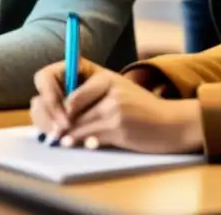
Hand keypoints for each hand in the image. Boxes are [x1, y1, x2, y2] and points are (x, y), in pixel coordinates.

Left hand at [30, 58, 203, 153]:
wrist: (171, 123)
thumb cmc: (140, 108)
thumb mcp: (116, 91)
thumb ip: (91, 95)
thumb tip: (61, 112)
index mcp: (104, 75)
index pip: (67, 86)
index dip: (52, 99)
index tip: (49, 112)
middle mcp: (108, 87)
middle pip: (70, 108)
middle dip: (57, 121)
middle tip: (50, 132)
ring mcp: (114, 108)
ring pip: (78, 124)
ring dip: (68, 135)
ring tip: (59, 140)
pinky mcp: (119, 127)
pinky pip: (92, 137)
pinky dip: (83, 142)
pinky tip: (79, 144)